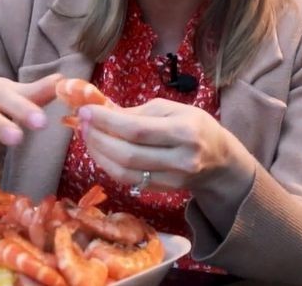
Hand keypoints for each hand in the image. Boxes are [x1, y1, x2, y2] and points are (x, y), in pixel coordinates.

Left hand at [78, 98, 250, 192]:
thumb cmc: (194, 126)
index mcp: (185, 131)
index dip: (107, 122)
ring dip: (99, 154)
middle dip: (98, 138)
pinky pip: (128, 180)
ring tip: (87, 137)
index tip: (86, 111)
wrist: (219, 160)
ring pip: (124, 171)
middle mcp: (181, 158)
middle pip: (128, 153)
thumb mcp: (172, 109)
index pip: (138, 129)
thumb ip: (136, 112)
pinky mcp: (163, 191)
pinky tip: (100, 151)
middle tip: (82, 123)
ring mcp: (172, 179)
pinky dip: (109, 165)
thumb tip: (100, 109)